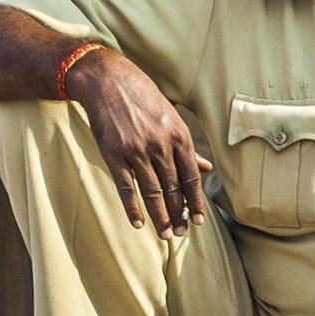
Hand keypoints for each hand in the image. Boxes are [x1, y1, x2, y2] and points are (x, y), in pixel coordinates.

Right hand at [68, 51, 210, 235]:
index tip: (198, 221)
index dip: (195, 202)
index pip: (191, 177)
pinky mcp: (114, 154)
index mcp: (179, 136)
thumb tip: (207, 169)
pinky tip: (138, 223)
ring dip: (160, 217)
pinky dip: (132, 208)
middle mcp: (160, 145)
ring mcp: (136, 151)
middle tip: (180, 234)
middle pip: (173, 189)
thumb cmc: (143, 98)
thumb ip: (188, 147)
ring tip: (165, 234)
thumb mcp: (172, 118)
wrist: (108, 81)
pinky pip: (126, 187)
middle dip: (178, 215)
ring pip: (152, 192)